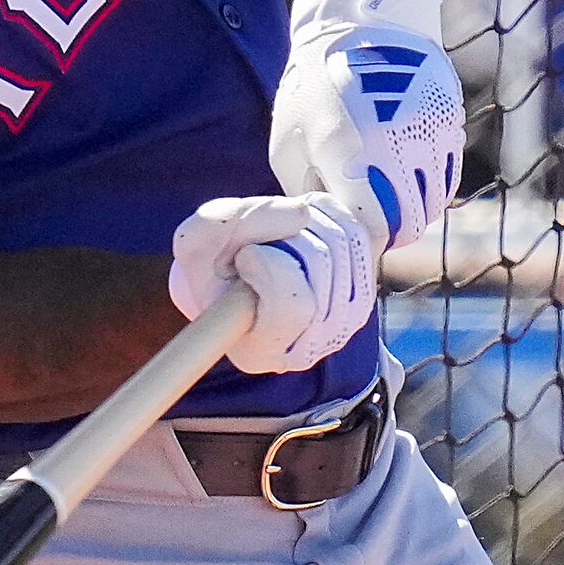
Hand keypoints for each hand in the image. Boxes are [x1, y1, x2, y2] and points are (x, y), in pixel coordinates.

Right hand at [168, 194, 375, 375]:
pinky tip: (304, 230)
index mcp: (262, 350)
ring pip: (344, 240)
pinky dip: (328, 215)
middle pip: (321, 261)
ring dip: (306, 221)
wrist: (238, 273)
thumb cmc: (214, 264)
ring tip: (281, 238)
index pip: (293, 305)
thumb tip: (303, 214)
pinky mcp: (366, 285)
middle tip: (262, 244)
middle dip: (284, 234)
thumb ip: (231, 224)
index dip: (264, 262)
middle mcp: (311, 346)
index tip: (243, 258)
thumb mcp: (198, 241)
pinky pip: (360, 230)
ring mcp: (346, 319)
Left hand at [268, 0, 463, 251]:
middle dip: (390, 229)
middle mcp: (398, 143)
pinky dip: (429, 183)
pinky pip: (447, 174)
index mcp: (352, 151)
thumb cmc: (314, 87)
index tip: (353, 236)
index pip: (375, 229)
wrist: (361, 24)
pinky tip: (407, 171)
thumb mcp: (291, 143)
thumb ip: (312, 192)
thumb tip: (331, 229)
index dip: (364, 241)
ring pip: (433, 201)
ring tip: (389, 196)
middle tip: (372, 222)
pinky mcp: (449, 120)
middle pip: (410, 222)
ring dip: (412, 208)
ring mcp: (430, 130)